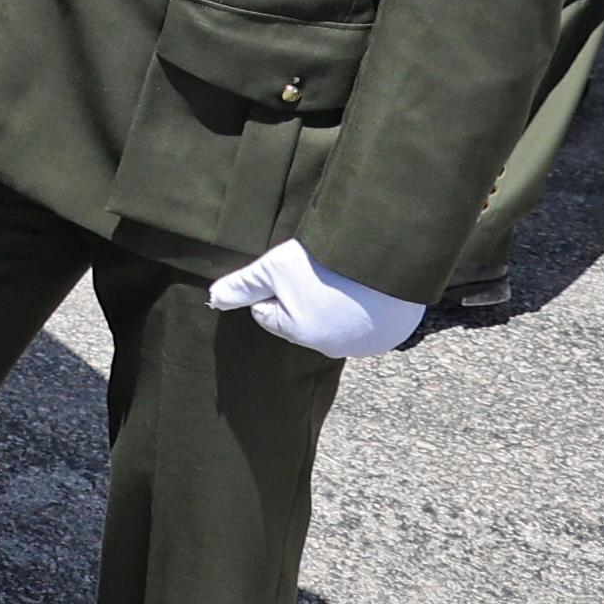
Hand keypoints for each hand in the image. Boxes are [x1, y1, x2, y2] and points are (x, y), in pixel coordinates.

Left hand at [204, 239, 423, 360]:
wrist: (389, 256)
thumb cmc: (326, 262)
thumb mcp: (275, 266)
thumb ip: (242, 285)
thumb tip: (213, 299)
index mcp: (299, 334)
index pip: (269, 312)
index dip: (275, 286)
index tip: (294, 270)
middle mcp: (331, 348)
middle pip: (302, 318)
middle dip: (305, 296)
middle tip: (322, 270)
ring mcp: (364, 344)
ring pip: (336, 321)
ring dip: (336, 303)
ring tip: (346, 277)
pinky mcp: (391, 335)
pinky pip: (369, 322)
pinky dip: (367, 308)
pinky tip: (369, 288)